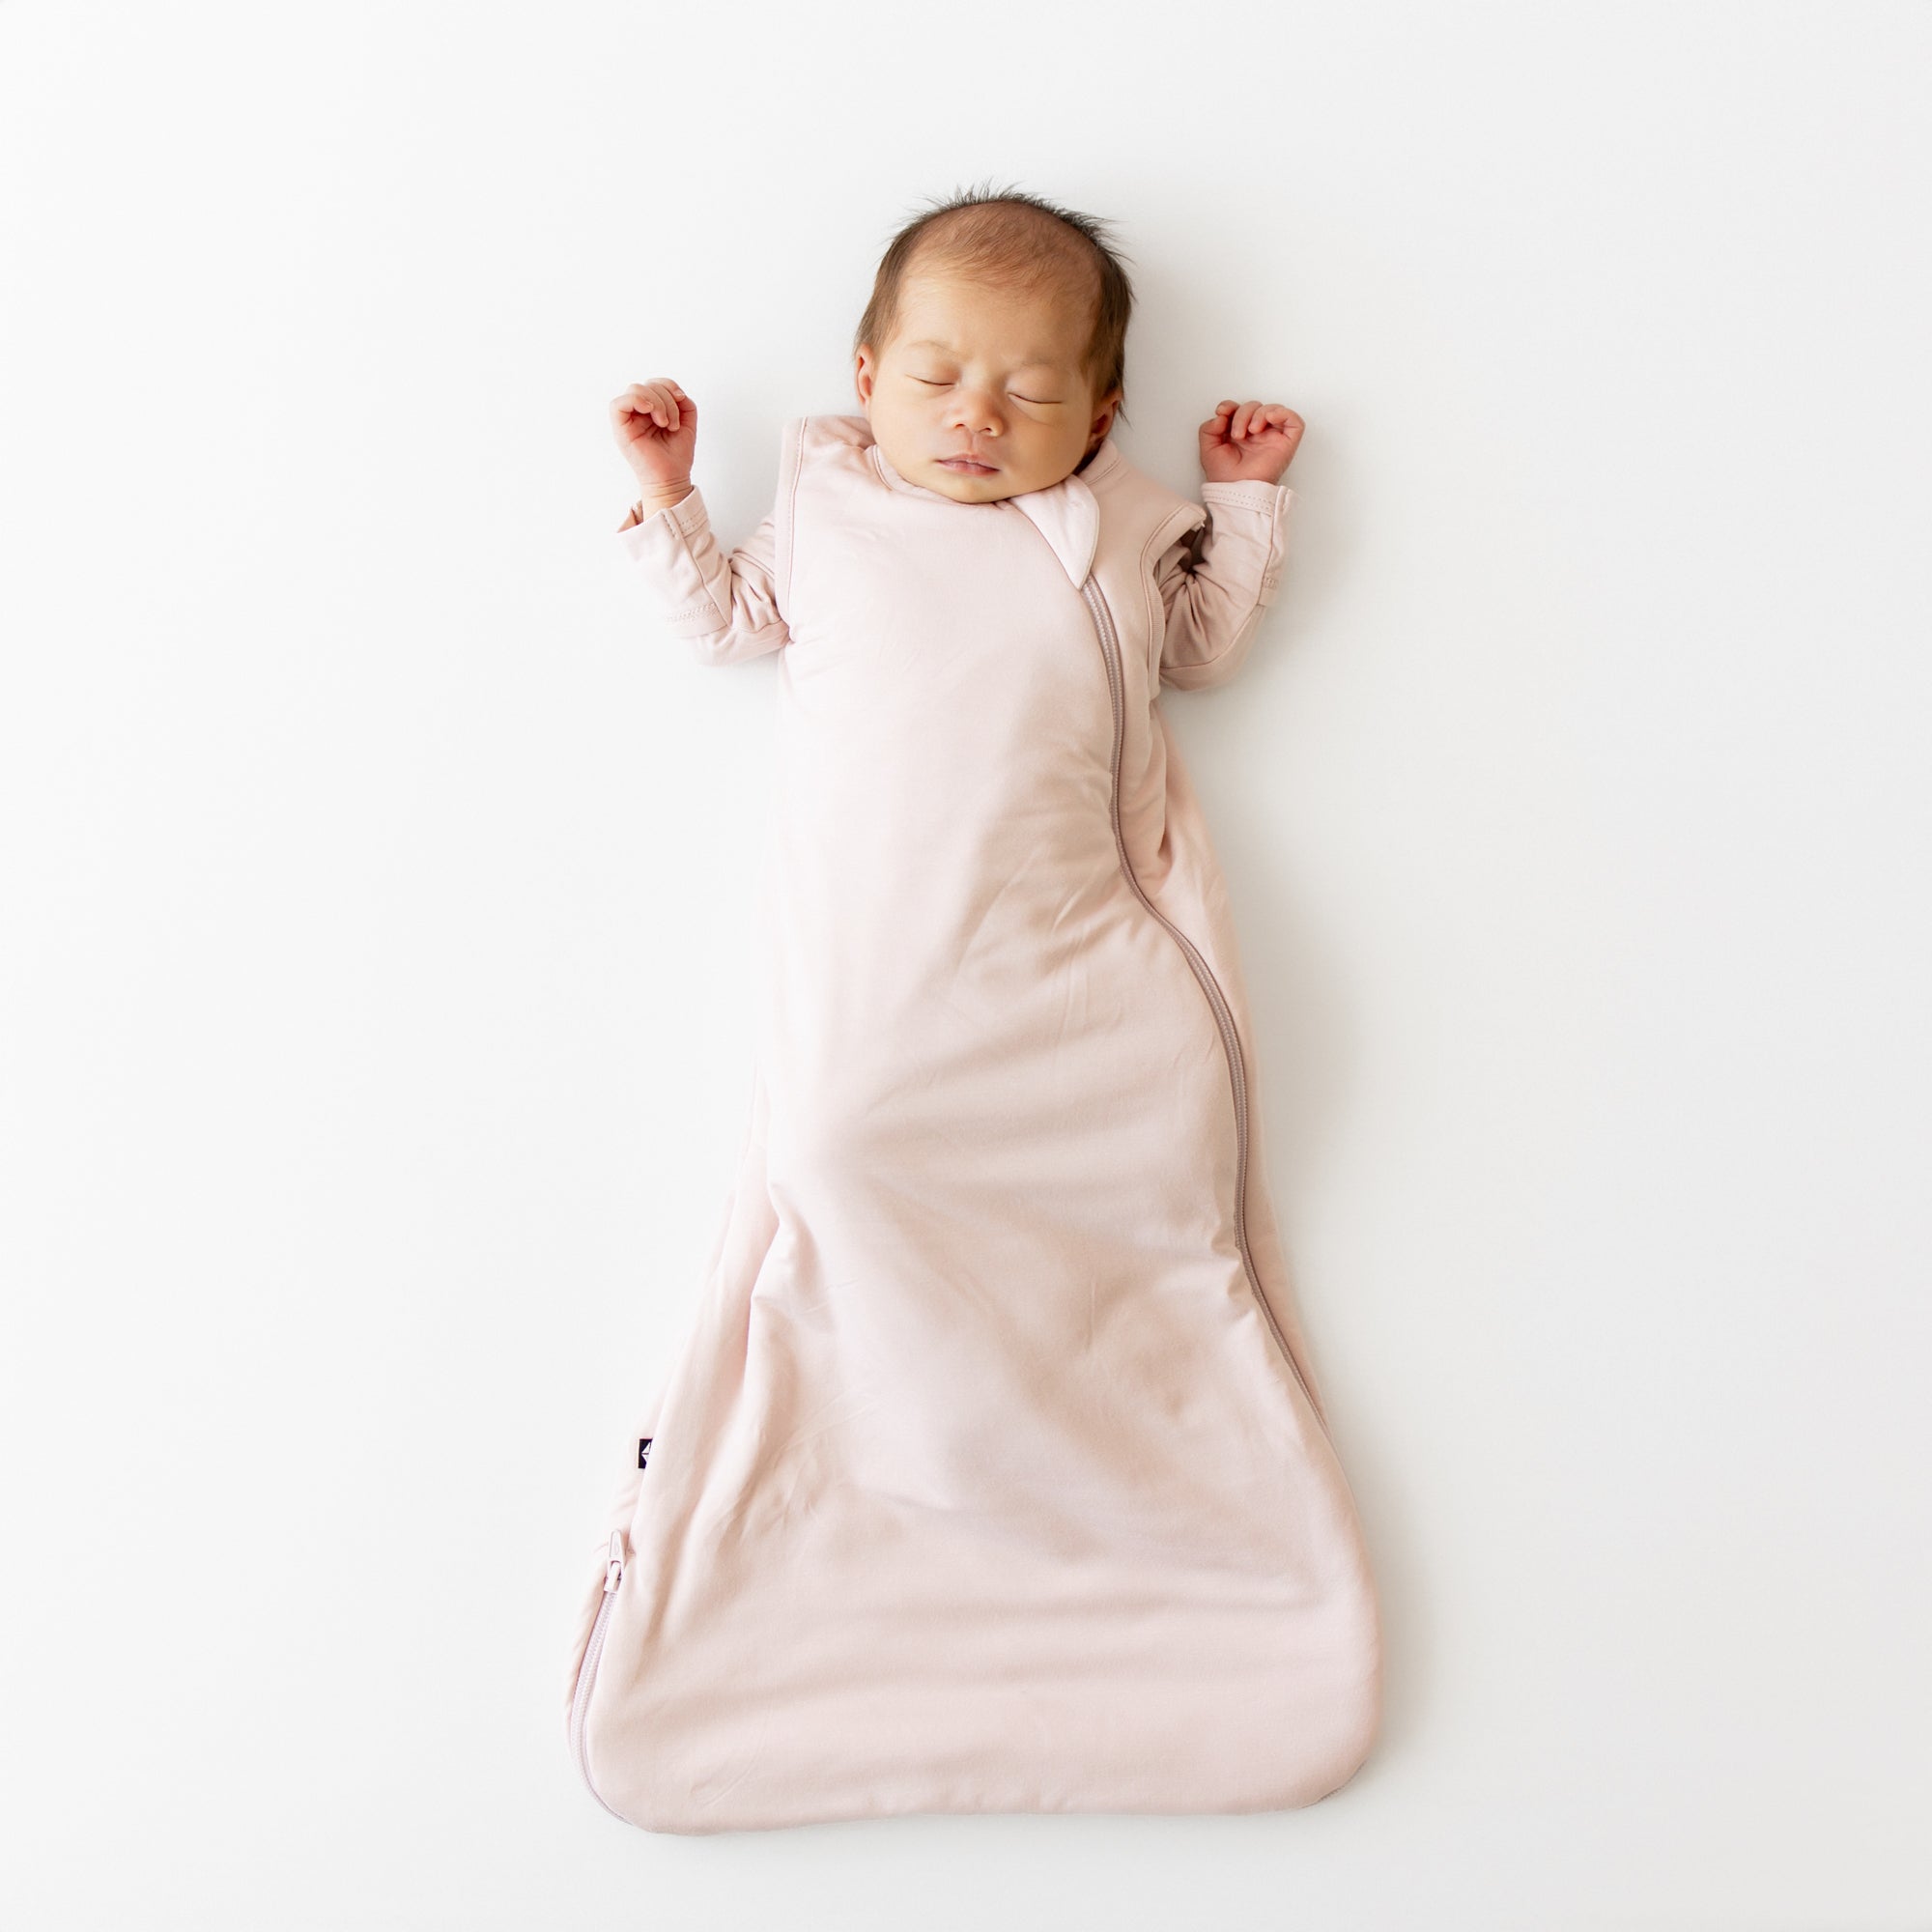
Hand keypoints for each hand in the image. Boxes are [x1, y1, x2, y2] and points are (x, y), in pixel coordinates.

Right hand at [611, 379, 696, 497]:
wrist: (672, 478)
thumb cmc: (676, 454)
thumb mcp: (687, 421)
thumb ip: (683, 402)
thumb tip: (676, 392)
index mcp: (651, 409)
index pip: (654, 383)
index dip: (669, 385)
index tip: (681, 400)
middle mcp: (637, 412)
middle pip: (646, 384)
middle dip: (666, 398)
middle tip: (672, 422)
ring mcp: (628, 420)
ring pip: (634, 389)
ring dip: (656, 402)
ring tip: (664, 423)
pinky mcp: (620, 429)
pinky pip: (618, 404)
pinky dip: (636, 400)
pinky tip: (650, 412)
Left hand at [1199, 399, 1303, 485]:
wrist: (1235, 490)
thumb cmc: (1225, 477)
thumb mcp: (1207, 449)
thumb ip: (1208, 428)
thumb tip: (1222, 414)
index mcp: (1240, 433)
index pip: (1239, 408)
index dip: (1231, 405)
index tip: (1222, 411)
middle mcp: (1257, 434)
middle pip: (1254, 406)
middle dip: (1243, 413)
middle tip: (1237, 434)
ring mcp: (1273, 437)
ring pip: (1272, 409)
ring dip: (1259, 413)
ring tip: (1251, 431)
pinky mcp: (1287, 443)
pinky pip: (1294, 421)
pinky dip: (1282, 413)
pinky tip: (1269, 419)